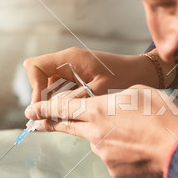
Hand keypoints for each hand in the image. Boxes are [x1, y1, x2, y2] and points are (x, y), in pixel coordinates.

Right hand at [23, 47, 175, 102]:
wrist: (144, 73)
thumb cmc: (124, 80)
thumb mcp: (95, 93)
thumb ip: (68, 102)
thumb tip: (44, 112)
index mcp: (70, 59)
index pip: (35, 67)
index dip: (34, 88)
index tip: (42, 107)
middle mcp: (68, 60)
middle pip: (39, 77)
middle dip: (43, 99)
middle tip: (51, 119)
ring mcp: (73, 67)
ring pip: (49, 84)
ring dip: (54, 102)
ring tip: (66, 117)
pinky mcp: (78, 75)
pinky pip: (62, 87)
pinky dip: (64, 101)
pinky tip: (74, 112)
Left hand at [24, 85, 177, 177]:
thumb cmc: (163, 115)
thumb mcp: (139, 93)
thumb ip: (117, 99)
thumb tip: (112, 107)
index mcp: (99, 110)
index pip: (63, 108)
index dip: (44, 109)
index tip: (30, 111)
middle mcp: (95, 134)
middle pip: (68, 127)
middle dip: (51, 124)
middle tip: (37, 123)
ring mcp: (103, 154)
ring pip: (98, 142)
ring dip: (108, 137)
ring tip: (136, 134)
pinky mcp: (114, 170)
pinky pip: (112, 157)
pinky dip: (121, 152)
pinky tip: (139, 148)